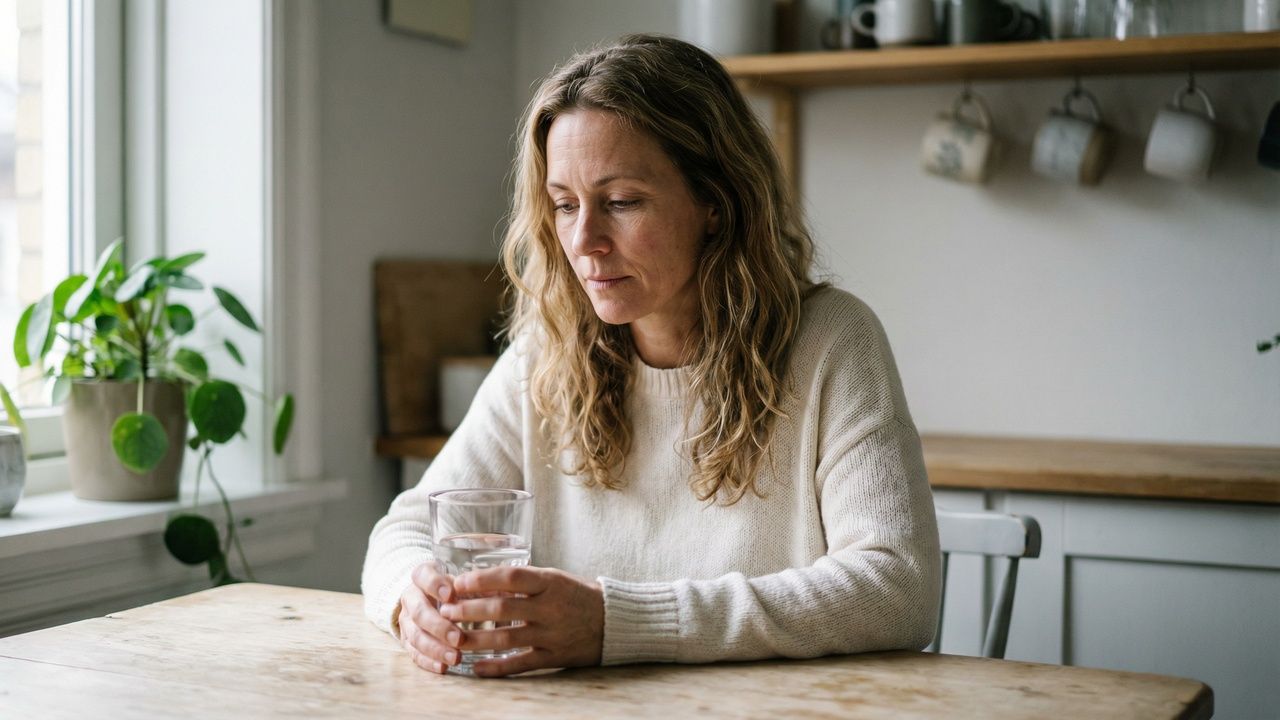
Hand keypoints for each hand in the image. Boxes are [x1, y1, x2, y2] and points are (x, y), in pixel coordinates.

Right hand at [397, 561, 465, 674]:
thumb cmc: (451, 588)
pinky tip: (443, 667)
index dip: (435, 585)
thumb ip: (475, 585)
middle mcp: (410, 597)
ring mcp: (406, 620)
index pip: (423, 576)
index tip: (451, 595)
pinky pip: (413, 652)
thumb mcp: (460, 580)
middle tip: (458, 638)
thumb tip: (500, 589)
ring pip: (416, 636)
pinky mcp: (406, 639)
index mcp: (422, 577)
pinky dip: (428, 661)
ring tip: (456, 658)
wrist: (427, 598)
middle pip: (419, 612)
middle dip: (439, 627)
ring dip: (435, 649)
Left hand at [439, 565, 603, 676]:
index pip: (511, 577)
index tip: (458, 583)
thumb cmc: (576, 595)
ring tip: (453, 638)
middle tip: (446, 611)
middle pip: (503, 608)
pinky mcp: (554, 656)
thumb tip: (480, 581)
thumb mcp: (554, 579)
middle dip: (470, 610)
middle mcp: (550, 607)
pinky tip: (477, 668)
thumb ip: (522, 582)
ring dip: (476, 639)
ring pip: (507, 638)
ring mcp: (552, 634)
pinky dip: (497, 667)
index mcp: (550, 582)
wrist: (612, 621)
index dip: (482, 579)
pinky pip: (521, 664)